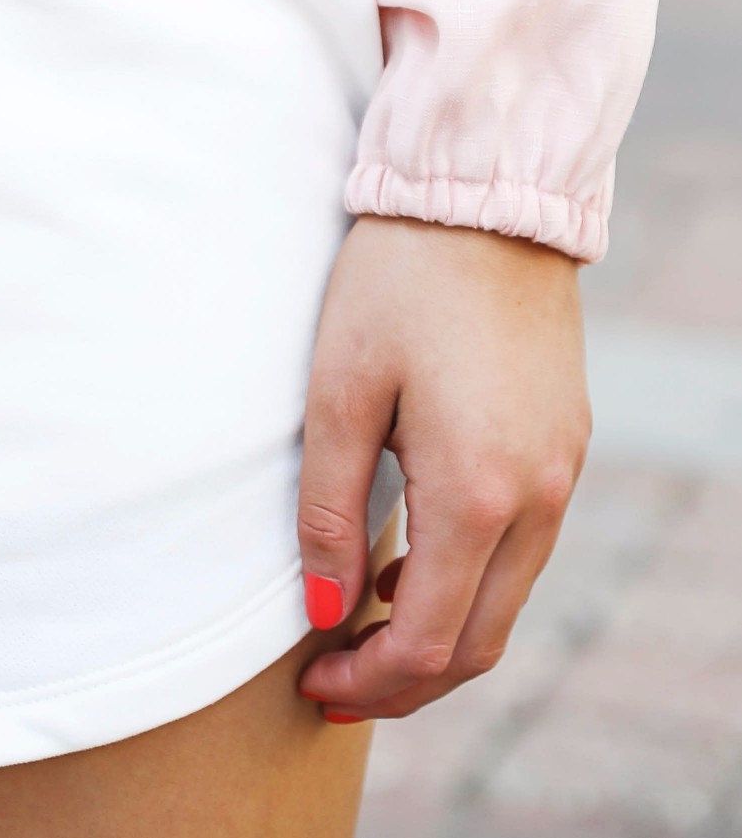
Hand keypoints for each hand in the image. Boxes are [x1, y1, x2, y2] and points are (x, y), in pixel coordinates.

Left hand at [296, 214, 588, 723]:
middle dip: (402, 680)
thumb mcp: (338, 387)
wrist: (484, 195)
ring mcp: (563, 475)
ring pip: (506, 602)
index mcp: (480, 494)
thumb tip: (321, 607)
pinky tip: (409, 561)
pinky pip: (522, 550)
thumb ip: (327, 506)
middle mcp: (538, 500)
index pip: (429, 643)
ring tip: (359, 626)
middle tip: (331, 678)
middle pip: (478, 643)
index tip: (310, 682)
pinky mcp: (566, 446)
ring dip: (437, 633)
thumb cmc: (398, 279)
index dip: (367, 682)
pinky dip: (469, 581)